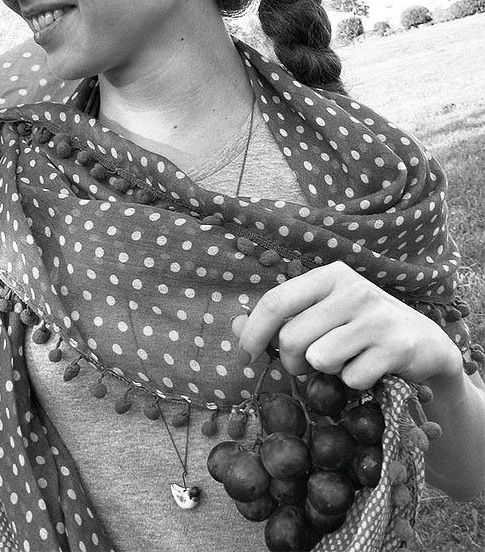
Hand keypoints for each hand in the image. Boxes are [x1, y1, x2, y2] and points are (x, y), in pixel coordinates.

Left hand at [232, 260, 463, 389]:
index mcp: (329, 275)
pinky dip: (354, 383)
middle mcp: (353, 289)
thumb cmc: (361, 328)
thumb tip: (233, 328)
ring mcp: (376, 316)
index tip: (245, 354)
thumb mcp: (322, 315)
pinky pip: (351, 378)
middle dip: (292, 362)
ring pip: (320, 359)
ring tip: (344, 361)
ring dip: (326, 372)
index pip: (276, 300)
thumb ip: (280, 320)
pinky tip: (370, 369)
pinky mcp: (396, 346)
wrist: (425, 344)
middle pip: (293, 337)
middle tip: (308, 364)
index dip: (253, 331)